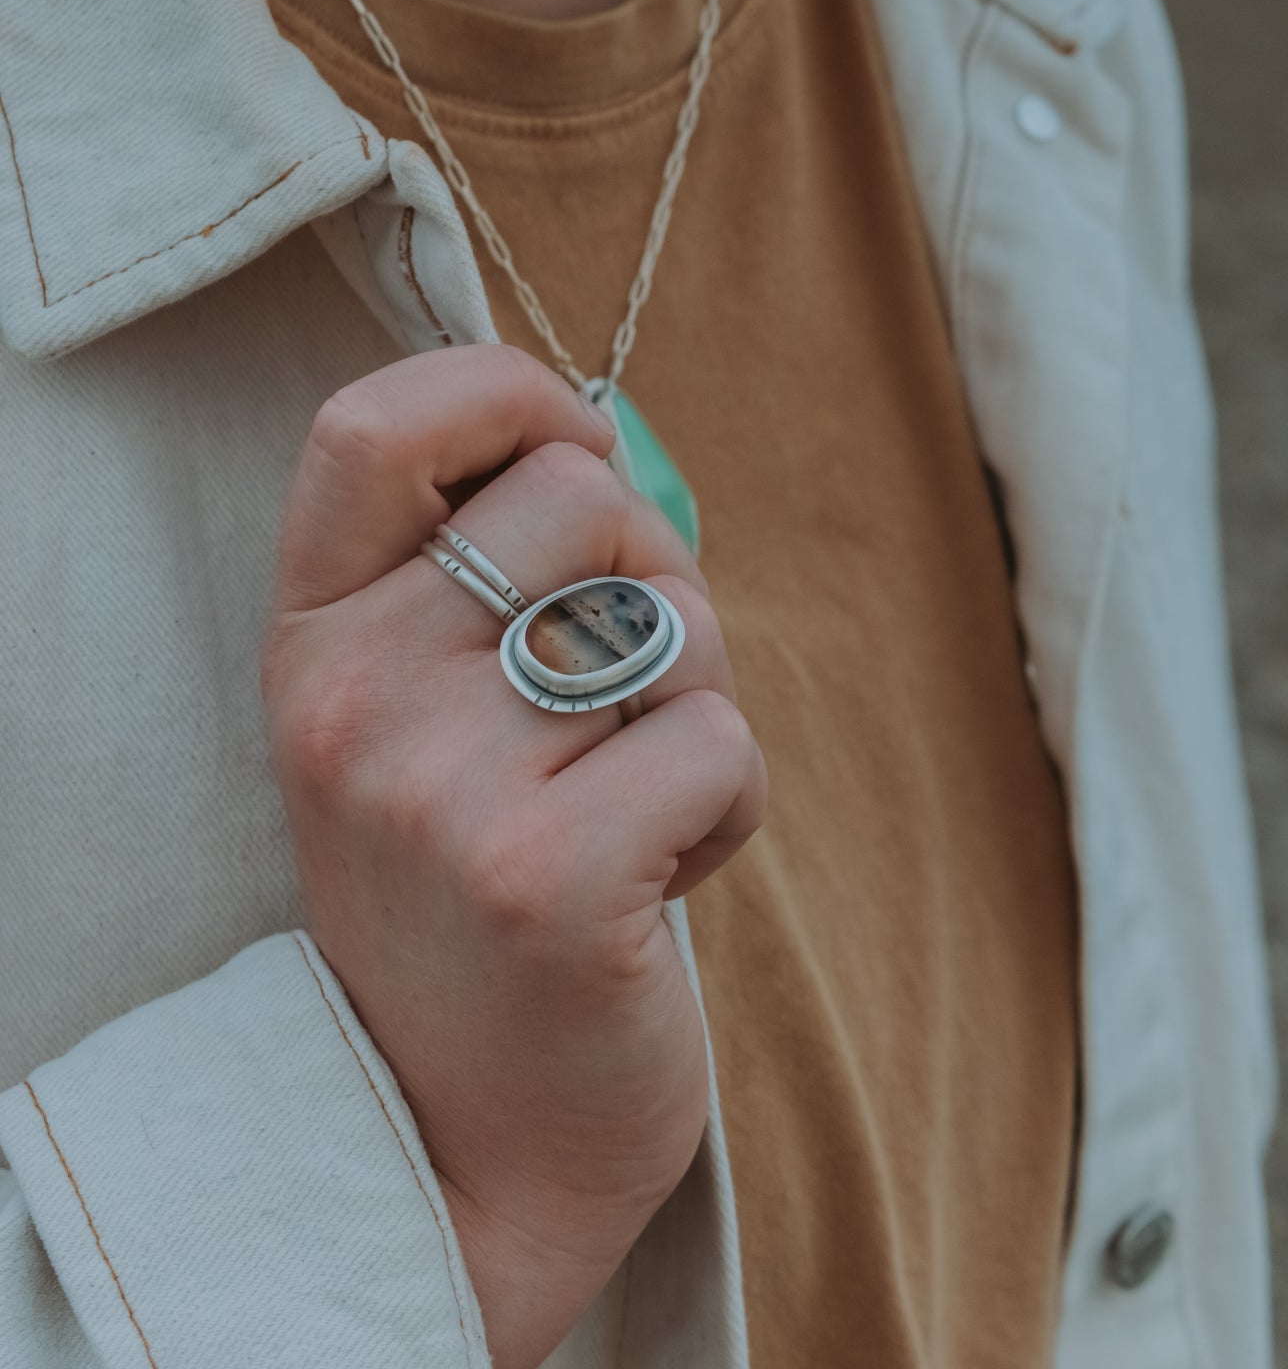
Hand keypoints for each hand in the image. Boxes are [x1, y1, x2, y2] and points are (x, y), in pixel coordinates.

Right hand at [261, 346, 766, 1368]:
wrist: (456, 1141)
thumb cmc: (466, 890)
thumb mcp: (409, 720)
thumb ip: (473, 579)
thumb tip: (601, 439)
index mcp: (311, 639)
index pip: (371, 426)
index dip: (501, 391)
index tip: (573, 444)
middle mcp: (353, 699)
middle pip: (575, 494)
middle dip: (654, 560)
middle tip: (629, 677)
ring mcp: (441, 790)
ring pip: (673, 615)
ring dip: (699, 690)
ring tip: (635, 794)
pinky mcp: (550, 879)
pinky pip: (721, 736)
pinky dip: (732, 798)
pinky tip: (663, 875)